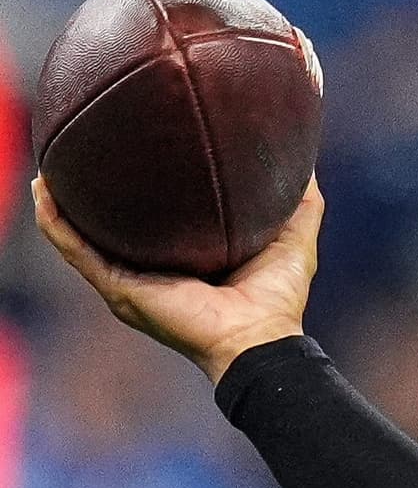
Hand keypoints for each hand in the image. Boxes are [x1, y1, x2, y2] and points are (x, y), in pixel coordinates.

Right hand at [34, 175, 322, 383]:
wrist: (260, 338)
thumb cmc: (278, 298)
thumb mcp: (292, 236)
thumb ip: (300, 201)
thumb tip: (303, 160)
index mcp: (183, 258)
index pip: (153, 220)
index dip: (140, 190)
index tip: (132, 148)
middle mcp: (150, 269)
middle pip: (108, 226)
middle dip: (90, 192)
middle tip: (80, 149)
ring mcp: (130, 280)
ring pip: (80, 235)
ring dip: (59, 202)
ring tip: (46, 166)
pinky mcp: (120, 288)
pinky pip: (77, 251)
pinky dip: (56, 222)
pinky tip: (43, 192)